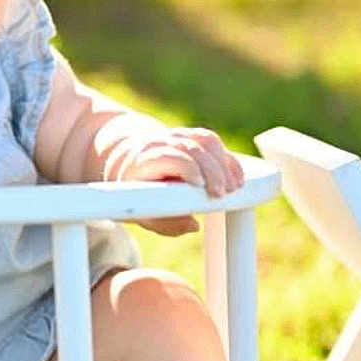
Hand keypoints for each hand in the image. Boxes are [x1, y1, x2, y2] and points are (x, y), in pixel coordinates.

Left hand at [102, 125, 243, 236]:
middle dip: (211, 172)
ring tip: (232, 189)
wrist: (125, 162)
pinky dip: (227, 159)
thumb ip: (164, 223)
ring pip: (205, 141)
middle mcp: (158, 143)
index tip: (200, 186)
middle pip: (192, 149)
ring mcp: (175, 136)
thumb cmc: (135, 193)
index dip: (187, 168)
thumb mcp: (139, 213)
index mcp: (141, 161)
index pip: (169, 157)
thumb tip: (193, 226)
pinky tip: (235, 179)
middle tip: (221, 195)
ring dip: (224, 165)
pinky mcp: (189, 135)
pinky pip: (212, 141)